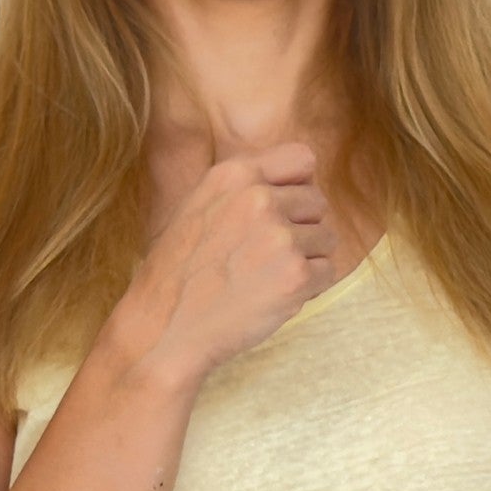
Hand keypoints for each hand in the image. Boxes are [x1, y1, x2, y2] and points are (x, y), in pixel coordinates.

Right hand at [119, 142, 337, 381]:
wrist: (164, 330)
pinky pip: (327, 273)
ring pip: (326, 239)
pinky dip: (309, 289)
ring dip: (307, 261)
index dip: (299, 188)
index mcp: (235, 175)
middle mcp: (260, 198)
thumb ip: (243, 190)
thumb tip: (294, 184)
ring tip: (269, 280)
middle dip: (303, 230)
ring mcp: (280, 237)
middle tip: (271, 259)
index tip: (284, 215)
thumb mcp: (199, 207)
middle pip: (318, 203)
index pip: (302, 160)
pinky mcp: (295, 275)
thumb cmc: (177, 276)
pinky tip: (275, 298)